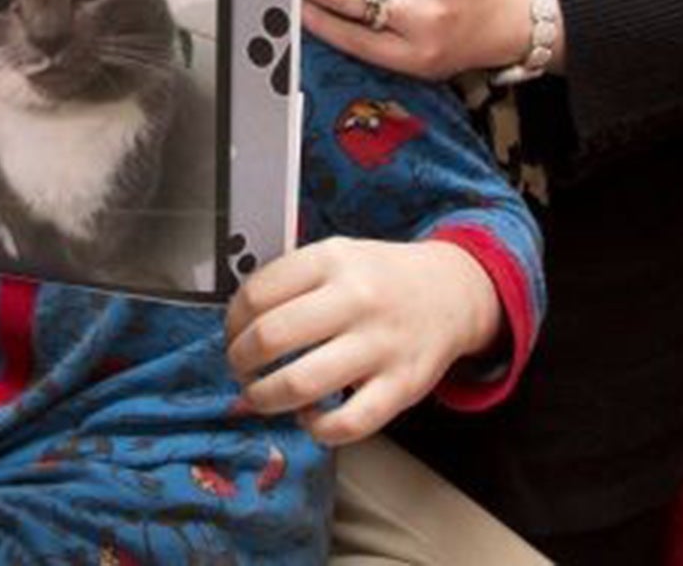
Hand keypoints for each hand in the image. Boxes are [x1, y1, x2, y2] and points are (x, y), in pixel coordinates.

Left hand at [225, 237, 501, 445]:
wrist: (452, 292)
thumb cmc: (381, 278)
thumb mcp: (339, 255)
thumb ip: (292, 278)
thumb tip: (237, 320)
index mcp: (333, 259)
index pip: (257, 292)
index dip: (231, 321)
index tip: (232, 333)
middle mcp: (356, 298)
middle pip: (270, 337)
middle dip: (239, 360)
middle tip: (239, 367)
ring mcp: (380, 344)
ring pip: (300, 383)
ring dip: (263, 397)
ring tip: (259, 395)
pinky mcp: (401, 386)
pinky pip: (346, 423)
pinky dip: (315, 427)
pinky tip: (309, 415)